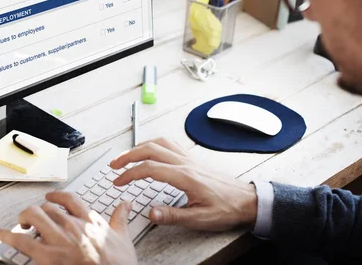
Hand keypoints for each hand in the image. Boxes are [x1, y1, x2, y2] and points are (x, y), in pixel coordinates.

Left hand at [0, 191, 136, 264]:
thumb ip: (120, 218)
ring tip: (20, 224)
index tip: (50, 197)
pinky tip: (0, 234)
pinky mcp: (47, 256)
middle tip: (33, 218)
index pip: (68, 199)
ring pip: (33, 216)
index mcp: (89, 220)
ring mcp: (58, 240)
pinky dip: (8, 236)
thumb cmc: (118, 264)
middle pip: (47, 207)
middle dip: (37, 211)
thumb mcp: (123, 238)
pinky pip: (22, 241)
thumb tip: (125, 204)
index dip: (56, 196)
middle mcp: (72, 225)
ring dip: (24, 219)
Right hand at [110, 138, 256, 231]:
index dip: (130, 174)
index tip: (118, 181)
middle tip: (114, 165)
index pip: (149, 168)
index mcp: (184, 176)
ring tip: (126, 156)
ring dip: (139, 147)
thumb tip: (150, 212)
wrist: (247, 200)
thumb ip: (173, 215)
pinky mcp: (192, 159)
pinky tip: (149, 150)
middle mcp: (185, 163)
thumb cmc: (227, 208)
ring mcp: (189, 158)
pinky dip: (153, 144)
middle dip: (128, 155)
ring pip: (159, 143)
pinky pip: (169, 144)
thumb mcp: (200, 218)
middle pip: (150, 149)